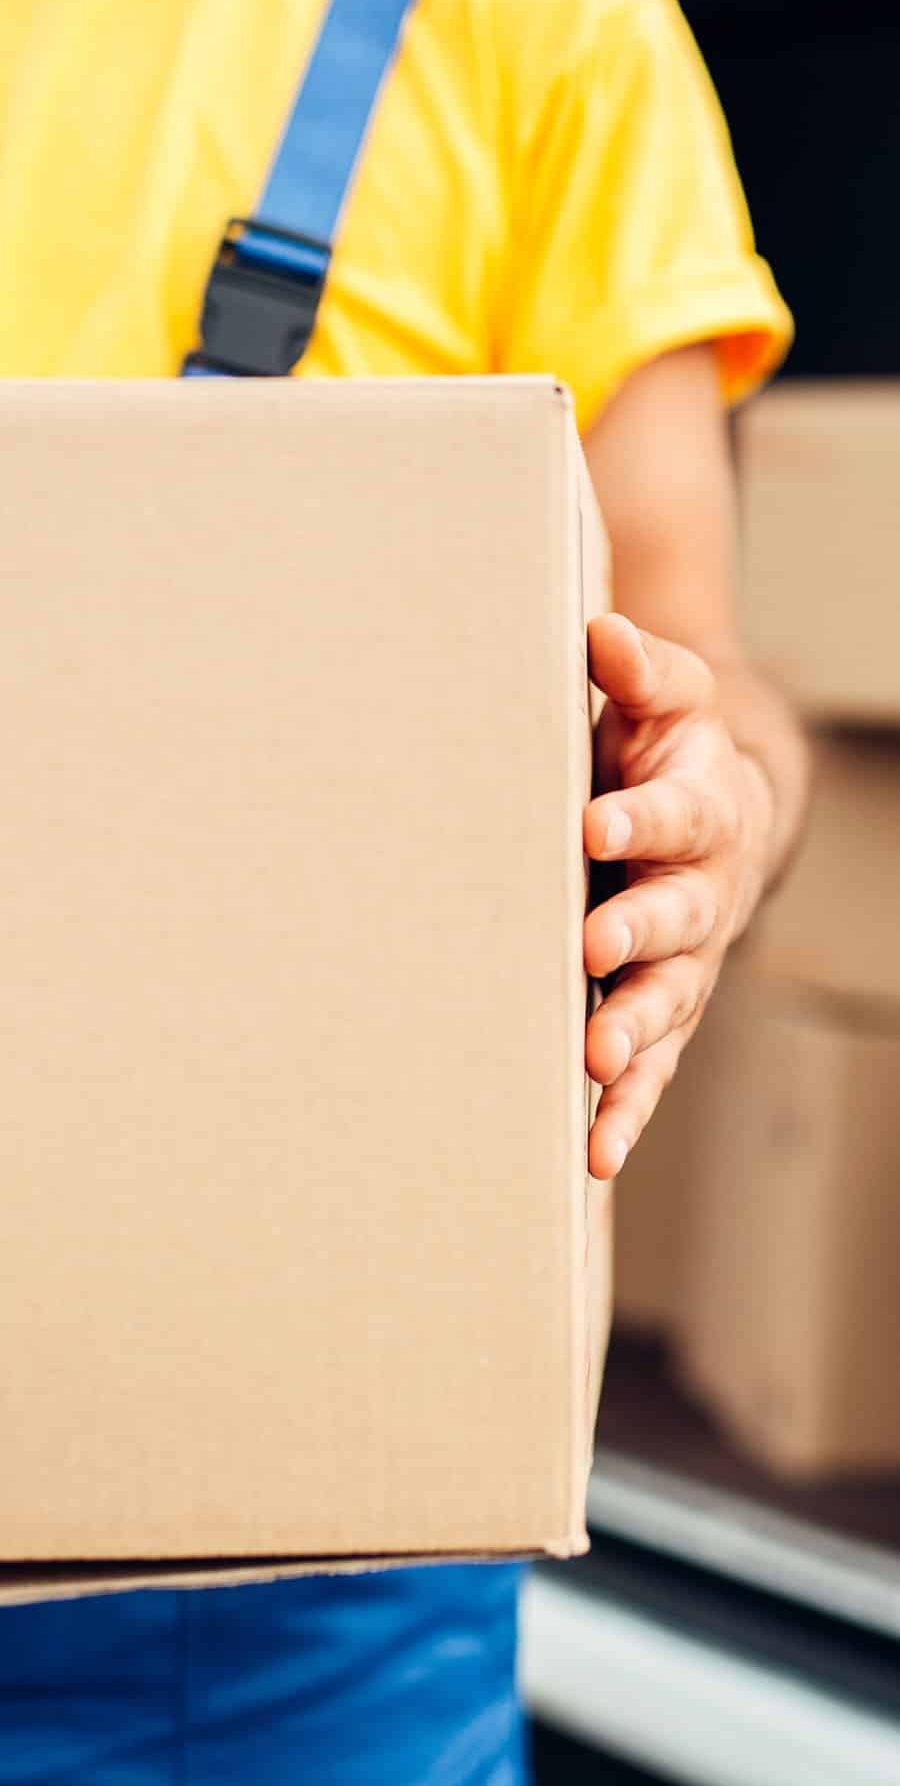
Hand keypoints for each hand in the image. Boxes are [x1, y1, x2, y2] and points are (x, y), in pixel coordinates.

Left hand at [584, 612, 773, 1179]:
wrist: (718, 813)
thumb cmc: (667, 751)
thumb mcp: (663, 698)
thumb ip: (639, 670)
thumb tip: (602, 632)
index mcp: (699, 808)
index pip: (673, 811)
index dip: (638, 817)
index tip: (594, 822)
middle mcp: (700, 892)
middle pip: (677, 917)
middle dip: (637, 933)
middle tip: (592, 947)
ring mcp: (685, 962)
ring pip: (667, 1004)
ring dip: (635, 1035)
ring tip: (598, 1064)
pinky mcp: (663, 1013)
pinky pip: (652, 1069)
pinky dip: (627, 1110)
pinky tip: (595, 1153)